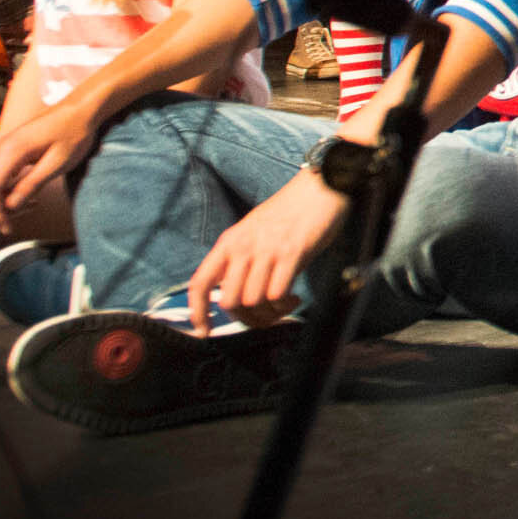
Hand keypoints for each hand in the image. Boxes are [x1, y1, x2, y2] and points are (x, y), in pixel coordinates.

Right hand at [0, 101, 102, 224]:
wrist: (79, 109)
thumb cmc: (73, 133)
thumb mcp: (58, 163)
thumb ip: (31, 185)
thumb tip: (10, 208)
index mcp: (10, 151)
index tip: (8, 228)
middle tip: (27, 212)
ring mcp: (0, 147)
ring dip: (2, 199)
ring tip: (32, 204)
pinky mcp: (6, 150)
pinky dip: (5, 188)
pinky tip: (27, 192)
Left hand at [185, 169, 353, 329]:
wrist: (320, 187)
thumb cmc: (289, 212)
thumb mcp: (254, 231)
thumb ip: (242, 259)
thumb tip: (237, 296)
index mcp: (229, 242)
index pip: (200, 283)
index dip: (197, 312)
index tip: (204, 331)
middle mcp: (243, 247)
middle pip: (230, 302)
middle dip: (247, 319)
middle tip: (265, 317)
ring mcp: (267, 250)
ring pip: (253, 302)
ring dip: (270, 313)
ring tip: (285, 304)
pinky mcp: (292, 253)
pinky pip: (277, 294)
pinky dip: (285, 305)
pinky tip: (295, 298)